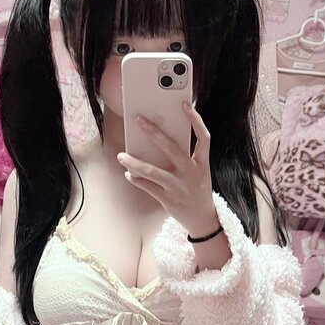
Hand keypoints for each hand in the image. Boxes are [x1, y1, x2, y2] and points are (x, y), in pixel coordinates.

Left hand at [116, 101, 215, 233]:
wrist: (203, 219)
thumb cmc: (197, 190)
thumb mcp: (199, 172)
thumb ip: (185, 157)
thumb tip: (159, 140)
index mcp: (201, 163)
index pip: (203, 137)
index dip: (196, 120)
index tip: (185, 105)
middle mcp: (191, 173)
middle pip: (171, 148)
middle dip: (153, 132)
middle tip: (138, 119)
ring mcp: (179, 187)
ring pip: (152, 172)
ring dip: (134, 163)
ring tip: (121, 156)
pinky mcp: (168, 199)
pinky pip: (148, 187)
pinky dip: (136, 180)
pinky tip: (128, 174)